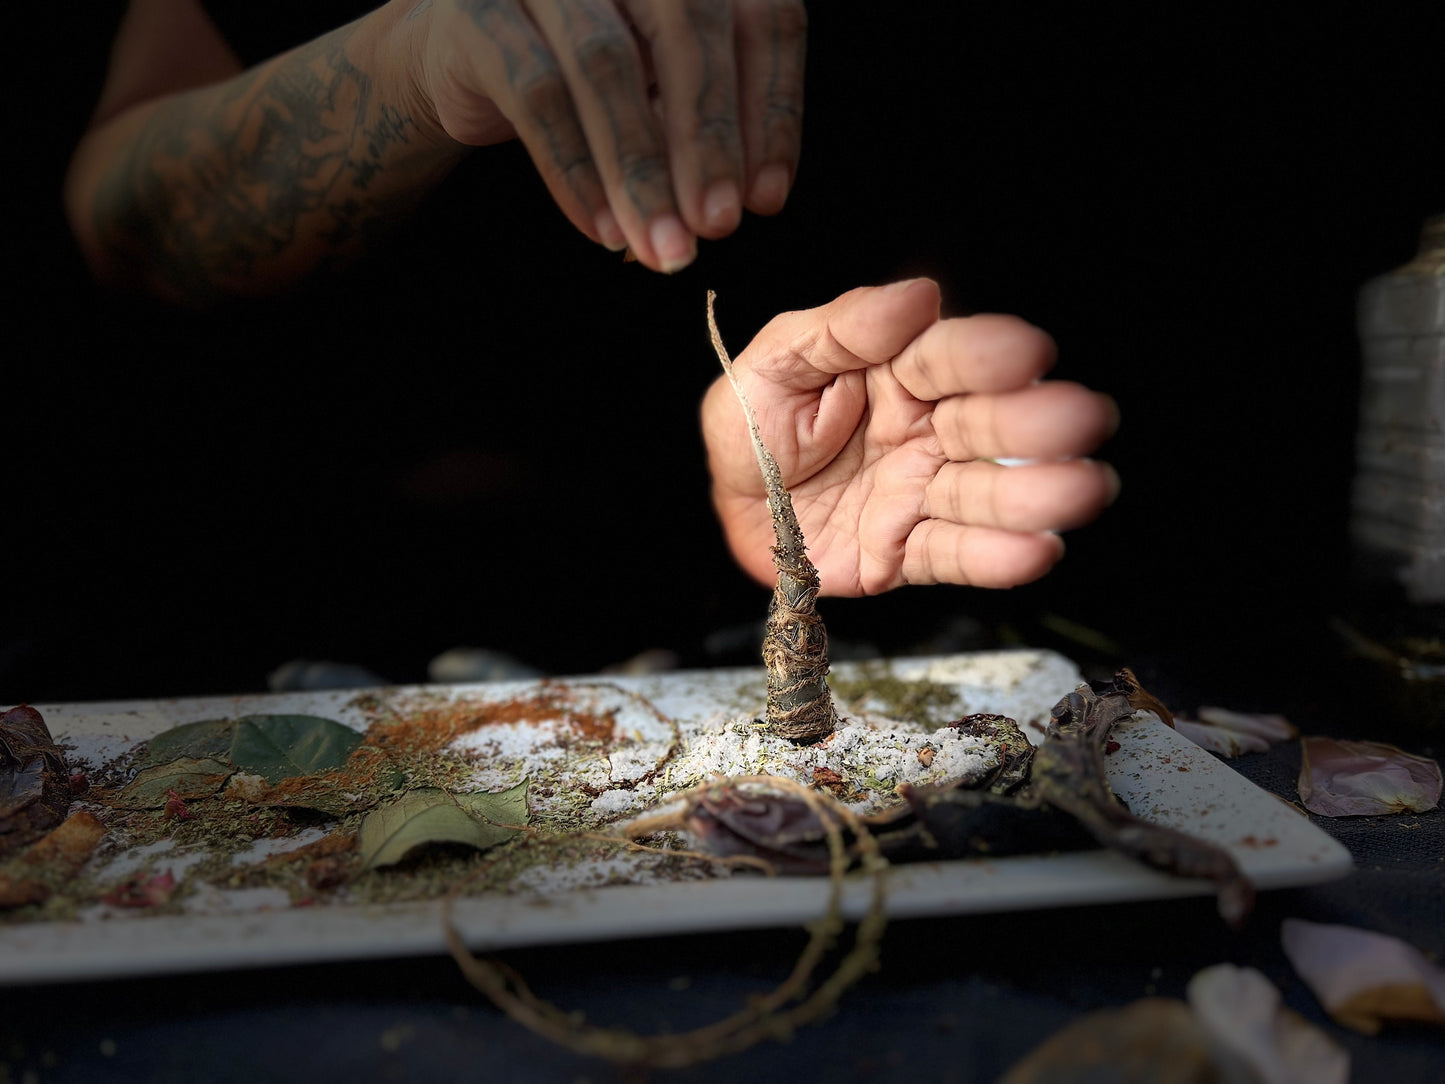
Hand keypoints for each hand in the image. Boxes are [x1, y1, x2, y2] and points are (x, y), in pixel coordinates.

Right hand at [408, 0, 805, 271]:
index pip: (760, 15)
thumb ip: (704, 126)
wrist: (460, 56)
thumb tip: (751, 197)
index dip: (771, 108)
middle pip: (688, 27)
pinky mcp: (475, 13)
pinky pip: (536, 93)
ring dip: (641, 171)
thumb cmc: (585, 76)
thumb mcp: (660, 93)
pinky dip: (576, 173)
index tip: (768, 197)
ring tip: (664, 248)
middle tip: (719, 226)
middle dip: (709, 139)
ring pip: (607, 63)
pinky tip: (604, 232)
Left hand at [702, 280, 1119, 595]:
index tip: (1026, 352)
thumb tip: (915, 296)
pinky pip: (952, 555)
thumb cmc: (752, 427)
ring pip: (983, 492)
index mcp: (896, 374)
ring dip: (1034, 492)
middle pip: (982, 425)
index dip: (986, 355)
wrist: (728, 508)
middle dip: (1033, 422)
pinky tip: (1035, 550)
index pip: (947, 359)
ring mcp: (919, 493)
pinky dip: (993, 556)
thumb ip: (841, 329)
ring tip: (1082, 489)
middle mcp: (923, 432)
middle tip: (1081, 418)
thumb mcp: (775, 363)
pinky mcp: (905, 552)